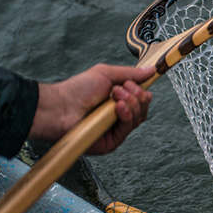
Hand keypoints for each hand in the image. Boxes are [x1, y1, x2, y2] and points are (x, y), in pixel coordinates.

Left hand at [29, 64, 154, 154]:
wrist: (60, 107)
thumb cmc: (76, 91)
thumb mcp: (106, 74)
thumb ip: (130, 73)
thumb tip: (151, 70)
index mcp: (118, 101)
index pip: (141, 100)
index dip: (141, 91)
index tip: (133, 83)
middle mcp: (118, 116)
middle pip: (143, 109)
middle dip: (137, 96)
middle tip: (121, 89)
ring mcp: (116, 130)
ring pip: (139, 118)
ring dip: (131, 103)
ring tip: (115, 96)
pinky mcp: (112, 142)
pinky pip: (128, 128)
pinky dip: (127, 115)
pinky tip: (118, 107)